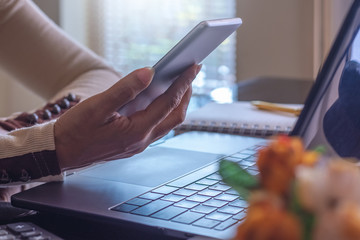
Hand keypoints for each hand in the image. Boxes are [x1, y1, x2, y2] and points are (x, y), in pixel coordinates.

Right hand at [54, 64, 200, 169]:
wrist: (60, 152)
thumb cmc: (75, 130)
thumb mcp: (97, 106)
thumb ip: (125, 89)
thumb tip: (149, 73)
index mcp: (136, 131)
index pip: (168, 104)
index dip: (183, 84)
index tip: (193, 68)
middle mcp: (142, 140)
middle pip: (175, 116)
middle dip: (186, 94)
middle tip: (190, 74)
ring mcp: (139, 144)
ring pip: (167, 123)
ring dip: (177, 104)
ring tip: (179, 85)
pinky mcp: (133, 144)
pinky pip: (157, 127)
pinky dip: (163, 112)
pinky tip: (158, 100)